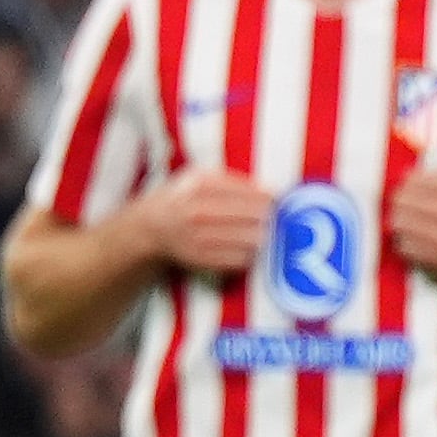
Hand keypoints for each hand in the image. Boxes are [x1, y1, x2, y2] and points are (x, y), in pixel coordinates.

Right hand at [130, 165, 273, 278]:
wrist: (152, 228)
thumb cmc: (184, 198)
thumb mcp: (202, 177)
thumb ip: (233, 181)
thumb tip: (270, 192)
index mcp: (201, 185)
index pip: (249, 193)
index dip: (271, 198)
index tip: (282, 201)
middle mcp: (199, 211)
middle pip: (253, 216)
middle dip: (272, 218)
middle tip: (284, 218)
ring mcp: (200, 237)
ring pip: (250, 240)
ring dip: (266, 237)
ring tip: (273, 232)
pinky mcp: (202, 259)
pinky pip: (239, 259)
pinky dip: (252, 254)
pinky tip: (255, 247)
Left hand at [388, 165, 436, 281]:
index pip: (410, 182)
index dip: (408, 184)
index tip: (414, 188)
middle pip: (400, 203)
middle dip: (402, 203)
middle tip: (410, 205)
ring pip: (399, 225)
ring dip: (402, 222)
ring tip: (412, 221)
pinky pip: (405, 248)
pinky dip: (406, 243)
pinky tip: (418, 238)